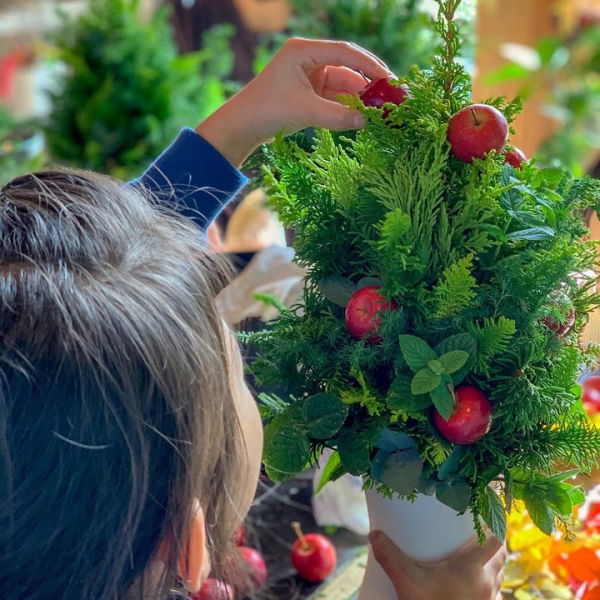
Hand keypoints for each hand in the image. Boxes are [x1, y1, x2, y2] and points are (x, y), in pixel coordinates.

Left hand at [195, 38, 390, 166]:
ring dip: (359, 97)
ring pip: (342, 85)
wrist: (243, 127)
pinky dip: (348, 107)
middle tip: (390, 96)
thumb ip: (338, 116)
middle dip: (367, 82)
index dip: (368, 64)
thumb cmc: (268, 111)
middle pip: (346, 67)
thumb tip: (367, 121)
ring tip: (380, 110)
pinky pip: (335, 98)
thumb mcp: (306, 111)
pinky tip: (364, 116)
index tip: (387, 78)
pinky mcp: (310, 94)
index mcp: (303, 51)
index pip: (343, 52)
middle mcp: (308, 60)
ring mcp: (309, 77)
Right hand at [369, 529, 505, 599]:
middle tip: (475, 534)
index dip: (494, 527)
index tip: (482, 519)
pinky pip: (495, 594)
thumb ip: (390, 556)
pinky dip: (488, 585)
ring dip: (492, 564)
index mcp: (473, 569)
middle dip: (492, 544)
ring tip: (474, 558)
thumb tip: (374, 534)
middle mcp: (487, 583)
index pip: (496, 541)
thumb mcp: (407, 582)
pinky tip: (471, 586)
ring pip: (499, 575)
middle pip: (501, 556)